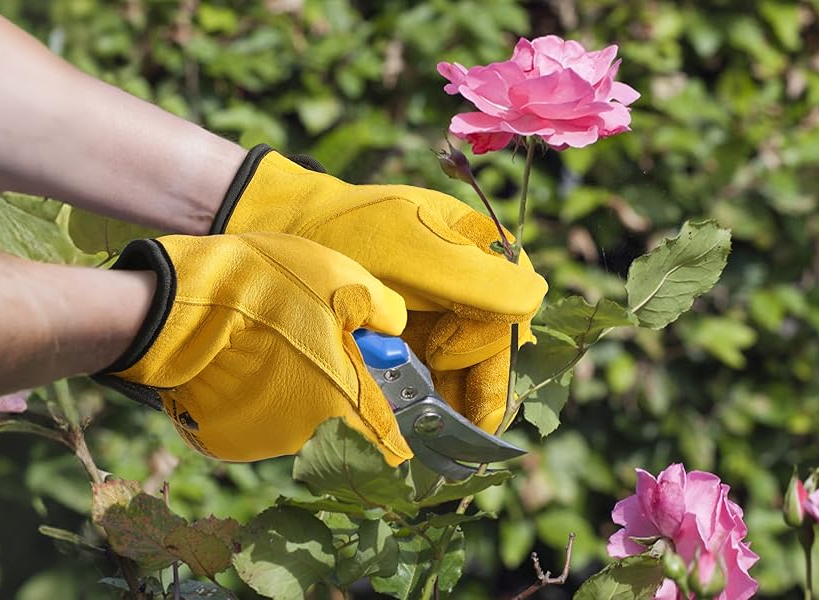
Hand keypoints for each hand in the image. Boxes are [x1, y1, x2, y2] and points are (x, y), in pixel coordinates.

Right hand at [94, 232, 411, 463]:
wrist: (178, 303)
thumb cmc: (268, 288)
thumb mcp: (343, 280)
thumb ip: (382, 311)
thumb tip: (391, 332)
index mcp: (343, 406)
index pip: (388, 441)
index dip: (395, 422)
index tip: (391, 401)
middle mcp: (308, 436)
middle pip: (343, 422)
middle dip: (342, 388)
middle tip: (324, 342)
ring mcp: (265, 441)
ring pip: (301, 417)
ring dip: (300, 387)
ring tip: (279, 341)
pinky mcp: (228, 438)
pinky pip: (262, 416)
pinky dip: (263, 393)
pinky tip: (250, 357)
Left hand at [209, 146, 547, 432]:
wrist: (283, 236)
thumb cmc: (348, 232)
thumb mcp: (412, 247)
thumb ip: (476, 275)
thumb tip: (535, 298)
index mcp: (487, 254)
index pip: (513, 315)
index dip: (488, 346)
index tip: (442, 357)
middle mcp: (476, 289)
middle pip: (498, 353)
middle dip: (478, 395)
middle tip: (455, 438)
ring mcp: (448, 318)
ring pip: (472, 377)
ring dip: (456, 411)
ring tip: (438, 449)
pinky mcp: (419, 345)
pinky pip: (441, 385)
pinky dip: (430, 409)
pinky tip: (418, 432)